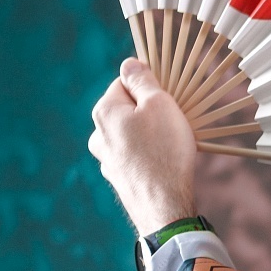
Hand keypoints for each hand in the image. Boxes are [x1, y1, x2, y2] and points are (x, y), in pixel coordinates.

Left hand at [88, 57, 197, 235]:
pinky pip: (134, 157)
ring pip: (130, 135)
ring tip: (170, 148)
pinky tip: (163, 165)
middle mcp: (98, 135)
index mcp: (104, 112)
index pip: (124, 83)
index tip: (166, 99)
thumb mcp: (159, 104)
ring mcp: (106, 160)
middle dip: (148, 113)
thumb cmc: (164, 152)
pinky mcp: (119, 180)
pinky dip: (147, 157)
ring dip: (148, 136)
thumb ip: (142, 80)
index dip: (148, 87)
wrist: (165, 207)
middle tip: (172, 124)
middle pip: (126, 110)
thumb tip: (129, 63)